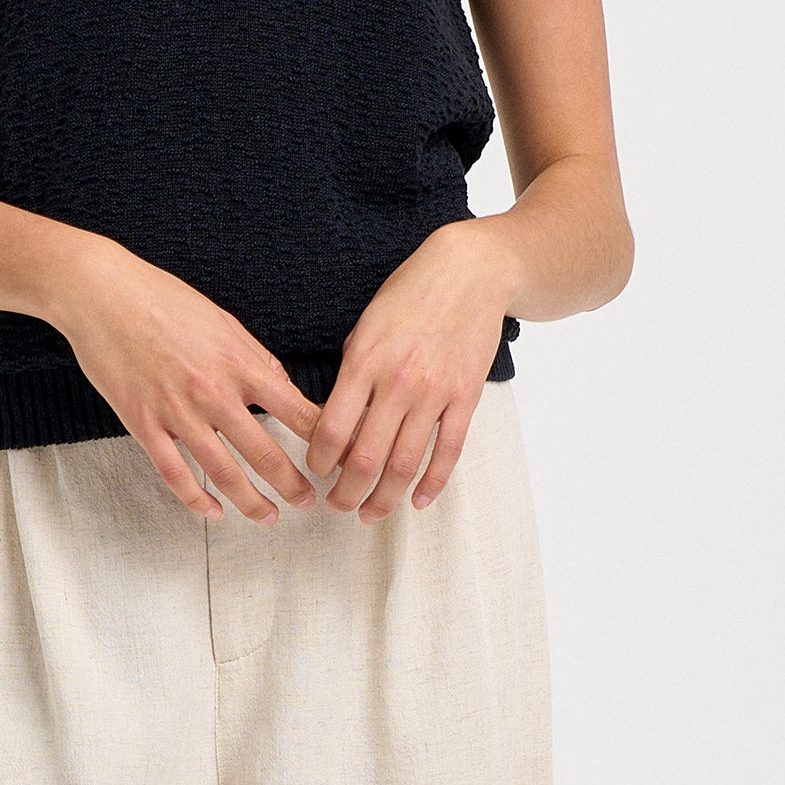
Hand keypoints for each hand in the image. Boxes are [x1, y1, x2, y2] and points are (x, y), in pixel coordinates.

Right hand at [53, 244, 323, 526]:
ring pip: (223, 473)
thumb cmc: (162, 299)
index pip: (296, 411)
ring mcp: (176, 411)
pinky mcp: (142, 423)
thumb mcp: (222, 320)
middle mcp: (213, 391)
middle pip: (266, 453)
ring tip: (269, 517)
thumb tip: (283, 388)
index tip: (333, 458)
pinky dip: (197, 500)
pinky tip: (213, 512)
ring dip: (252, 502)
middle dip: (294, 485)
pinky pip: (175, 474)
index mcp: (239, 361)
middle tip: (309, 503)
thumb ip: (255, 358)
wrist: (103, 294)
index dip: (322, 441)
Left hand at [305, 220, 516, 521]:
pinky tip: (418, 500)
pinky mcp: (466, 397)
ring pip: (405, 465)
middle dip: (345, 492)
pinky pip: (448, 452)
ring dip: (383, 498)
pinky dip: (432, 484)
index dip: (319, 461)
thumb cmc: (410, 294)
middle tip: (337, 506)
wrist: (470, 272)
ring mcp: (435, 392)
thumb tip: (334, 422)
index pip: (332, 429)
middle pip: (366, 459)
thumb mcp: (366, 326)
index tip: (314, 472)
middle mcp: (398, 382)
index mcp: (364, 361)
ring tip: (369, 513)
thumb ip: (351, 373)